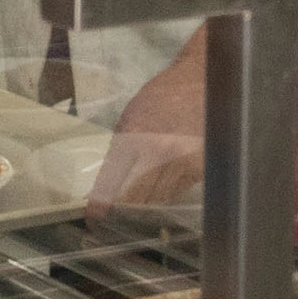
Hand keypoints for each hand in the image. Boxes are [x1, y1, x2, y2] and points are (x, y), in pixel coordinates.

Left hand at [90, 33, 209, 213]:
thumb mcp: (132, 115)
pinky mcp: (201, 168)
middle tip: (115, 219)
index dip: (100, 205)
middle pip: (135, 199)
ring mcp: (182, 162)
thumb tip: (110, 181)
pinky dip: (167, 197)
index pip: (111, 181)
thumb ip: (121, 148)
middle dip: (123, 212)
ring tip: (136, 213)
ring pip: (158, 200)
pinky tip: (160, 196)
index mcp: (134, 137)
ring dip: (146, 208)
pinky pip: (178, 192)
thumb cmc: (164, 95)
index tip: (94, 218)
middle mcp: (158, 153)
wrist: (203, 79)